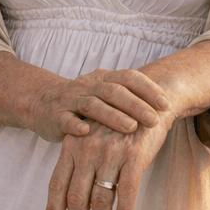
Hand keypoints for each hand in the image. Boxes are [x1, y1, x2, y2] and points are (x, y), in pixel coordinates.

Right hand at [26, 68, 170, 142]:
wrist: (42, 102)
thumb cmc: (84, 102)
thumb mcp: (106, 94)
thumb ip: (130, 97)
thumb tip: (168, 108)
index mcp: (104, 77)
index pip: (130, 77)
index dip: (148, 89)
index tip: (166, 104)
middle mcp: (89, 85)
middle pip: (114, 91)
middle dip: (136, 105)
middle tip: (154, 120)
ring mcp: (71, 99)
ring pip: (93, 104)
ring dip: (113, 116)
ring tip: (131, 128)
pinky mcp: (55, 115)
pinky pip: (66, 119)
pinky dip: (75, 125)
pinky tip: (86, 132)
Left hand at [45, 117, 172, 209]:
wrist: (149, 97)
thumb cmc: (117, 123)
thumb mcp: (91, 137)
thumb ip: (79, 163)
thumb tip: (71, 199)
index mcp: (72, 147)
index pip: (57, 185)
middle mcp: (87, 151)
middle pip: (77, 198)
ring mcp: (110, 153)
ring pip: (100, 200)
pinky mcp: (134, 155)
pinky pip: (126, 191)